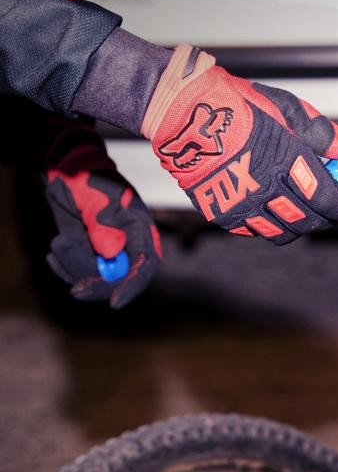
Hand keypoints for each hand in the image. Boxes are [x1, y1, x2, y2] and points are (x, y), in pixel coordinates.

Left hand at [44, 124, 161, 308]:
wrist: (65, 169)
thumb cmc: (87, 178)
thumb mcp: (97, 200)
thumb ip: (105, 229)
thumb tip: (112, 257)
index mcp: (139, 230)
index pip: (145, 265)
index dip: (133, 285)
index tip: (115, 301)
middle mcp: (127, 245)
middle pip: (120, 279)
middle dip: (97, 284)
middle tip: (76, 291)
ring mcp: (107, 251)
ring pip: (95, 277)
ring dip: (73, 265)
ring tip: (60, 242)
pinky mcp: (88, 253)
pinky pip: (78, 271)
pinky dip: (64, 266)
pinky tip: (57, 249)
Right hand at [141, 45, 337, 242]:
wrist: (182, 111)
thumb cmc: (236, 105)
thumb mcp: (288, 110)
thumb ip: (325, 134)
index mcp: (288, 163)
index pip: (327, 201)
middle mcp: (266, 189)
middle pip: (307, 221)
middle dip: (325, 220)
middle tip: (332, 213)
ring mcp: (242, 204)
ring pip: (281, 231)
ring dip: (298, 226)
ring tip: (304, 215)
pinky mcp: (221, 212)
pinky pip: (254, 230)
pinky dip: (269, 225)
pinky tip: (273, 212)